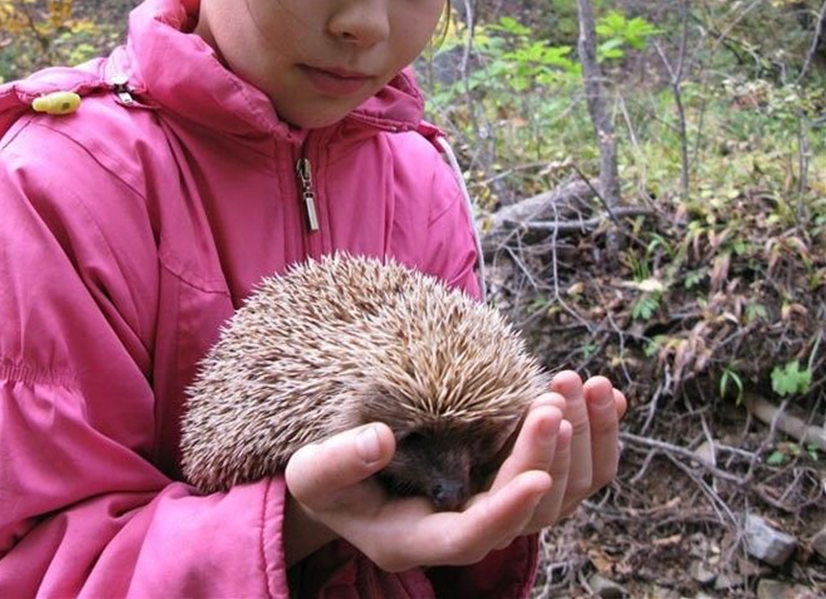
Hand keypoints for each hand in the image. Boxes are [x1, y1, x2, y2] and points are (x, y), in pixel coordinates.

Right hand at [283, 373, 625, 570]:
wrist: (346, 481)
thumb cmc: (326, 480)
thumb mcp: (313, 472)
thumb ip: (341, 461)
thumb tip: (381, 439)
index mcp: (419, 537)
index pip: (473, 535)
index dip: (506, 510)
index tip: (534, 476)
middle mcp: (468, 529)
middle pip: (530, 509)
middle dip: (546, 454)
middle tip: (554, 397)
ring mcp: (497, 504)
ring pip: (562, 492)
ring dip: (579, 440)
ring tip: (579, 383)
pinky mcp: (512, 478)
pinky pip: (570, 471)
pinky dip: (594, 438)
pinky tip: (608, 398)